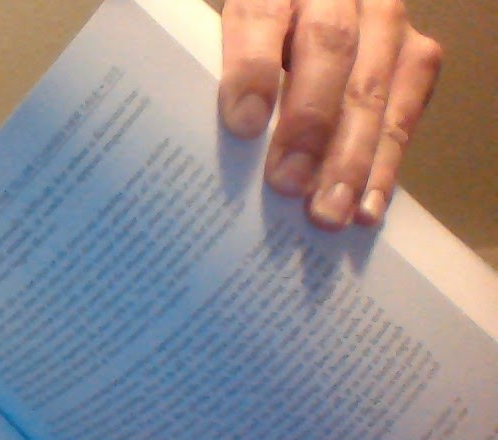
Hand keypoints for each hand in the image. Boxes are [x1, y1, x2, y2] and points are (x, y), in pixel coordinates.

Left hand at [218, 0, 441, 229]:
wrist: (320, 9)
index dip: (252, 69)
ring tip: (329, 213)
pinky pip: (405, 111)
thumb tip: (229, 140)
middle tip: (287, 185)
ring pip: (372, 87)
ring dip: (351, 158)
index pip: (261, 15)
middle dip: (309, 124)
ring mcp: (385, 20)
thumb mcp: (233, 42)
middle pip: (328, 49)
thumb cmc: (259, 43)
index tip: (242, 125)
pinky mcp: (416, 54)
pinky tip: (367, 208)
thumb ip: (230, 74)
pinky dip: (385, 164)